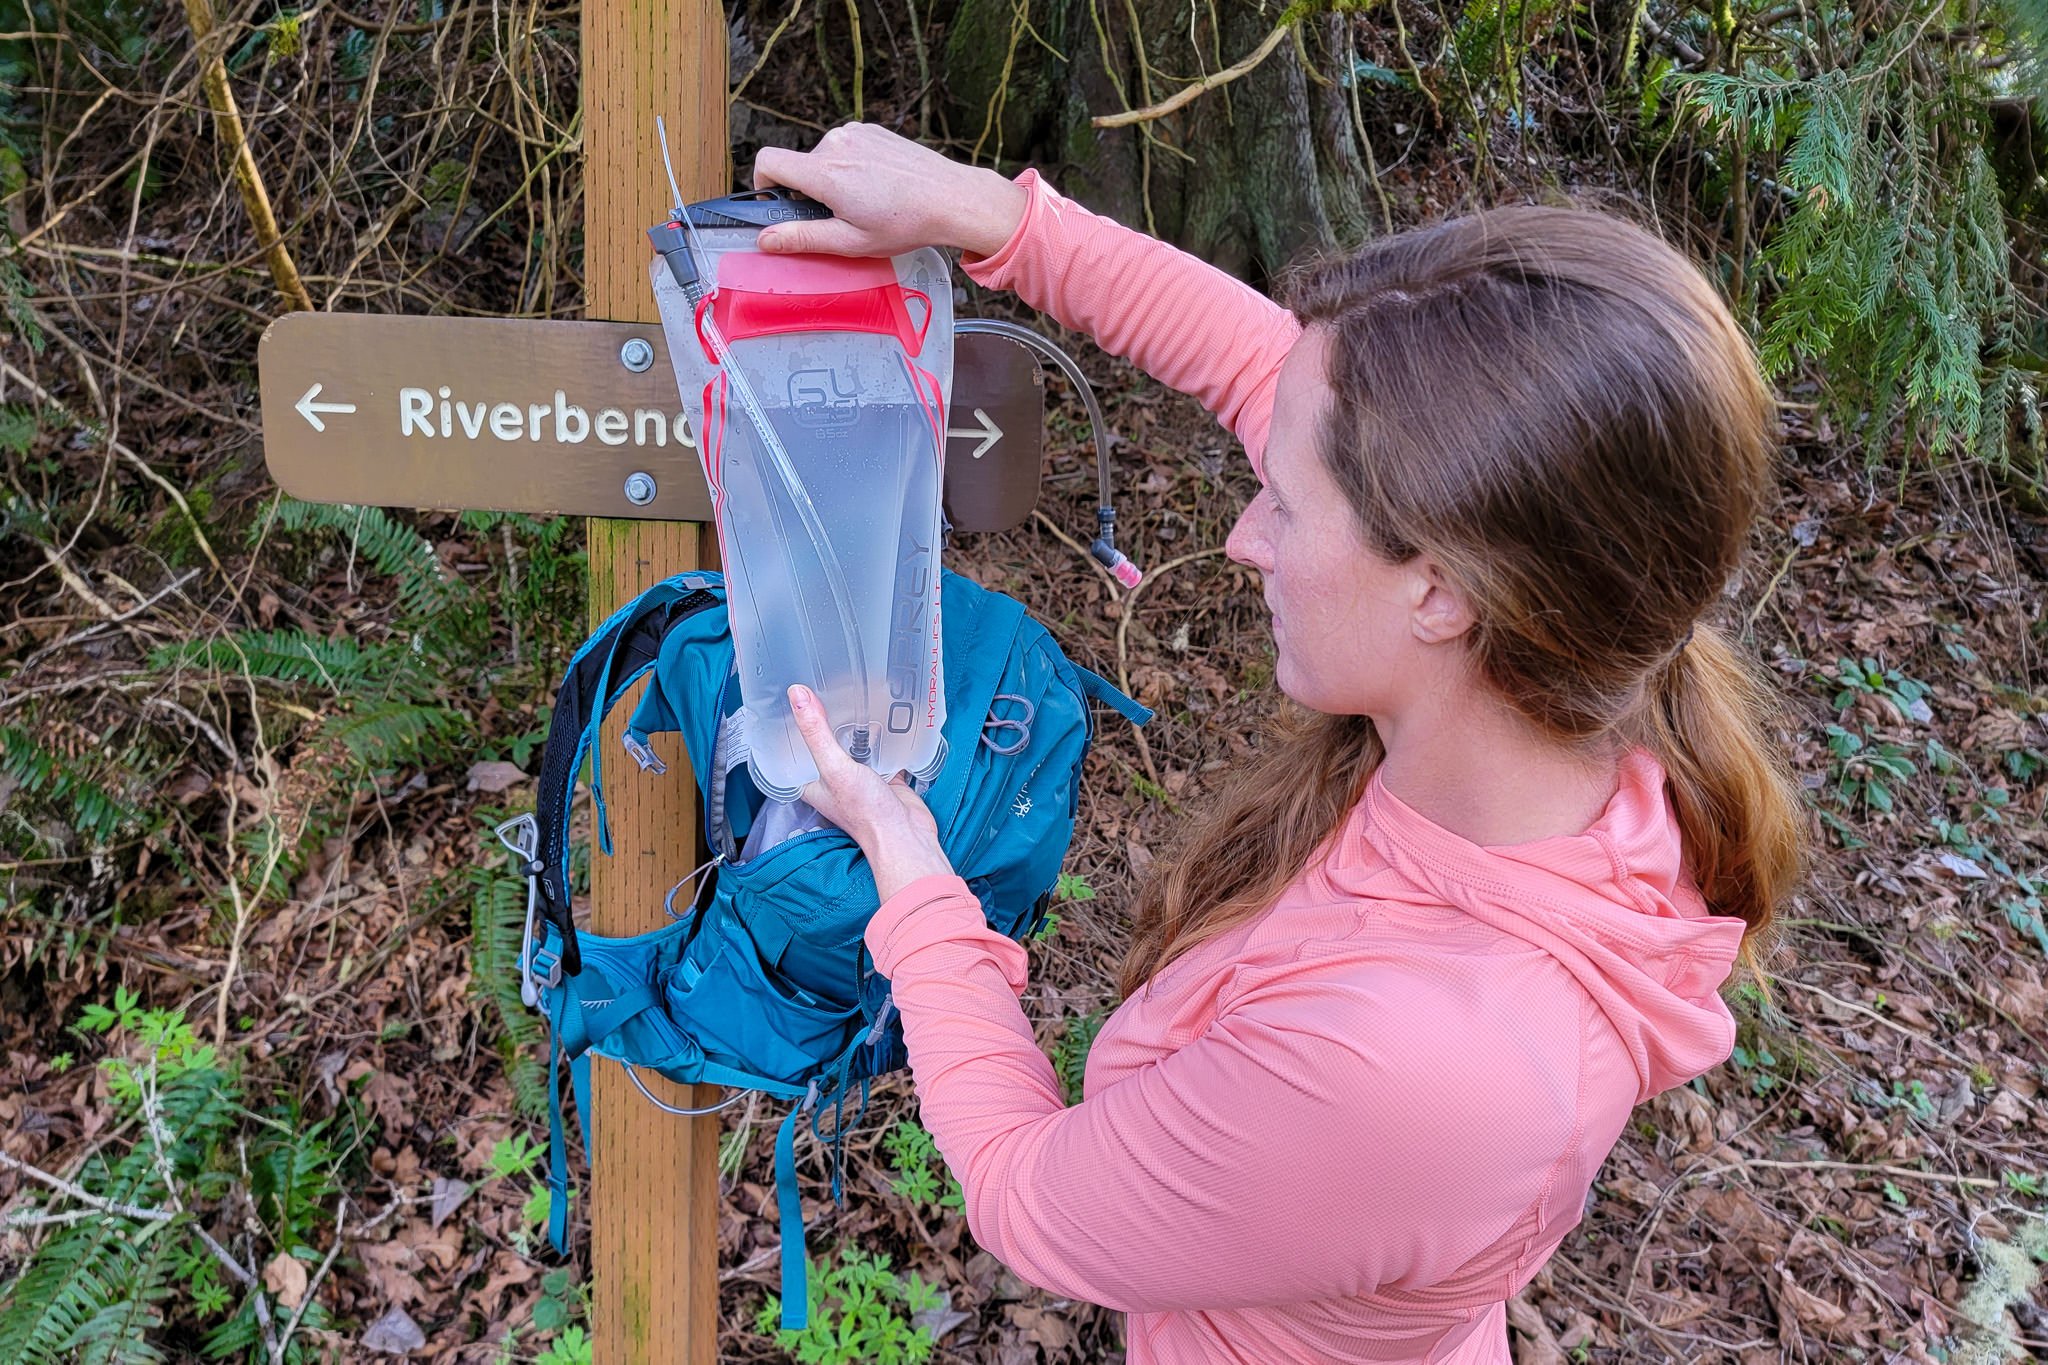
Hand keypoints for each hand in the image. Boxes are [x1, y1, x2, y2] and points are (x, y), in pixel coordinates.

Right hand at [752, 123, 1027, 259]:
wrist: (950, 198)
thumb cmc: (906, 223)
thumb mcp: (850, 241)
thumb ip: (802, 239)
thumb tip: (766, 240)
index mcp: (825, 172)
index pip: (768, 162)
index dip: (763, 183)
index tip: (778, 204)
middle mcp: (836, 144)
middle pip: (799, 164)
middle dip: (807, 191)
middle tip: (838, 217)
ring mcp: (856, 133)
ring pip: (823, 157)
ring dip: (832, 179)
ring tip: (864, 202)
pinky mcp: (872, 130)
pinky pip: (846, 148)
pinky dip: (852, 166)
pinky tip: (877, 186)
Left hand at [787, 684, 955, 901]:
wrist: (906, 835)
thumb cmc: (866, 812)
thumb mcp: (835, 767)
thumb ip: (817, 732)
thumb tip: (796, 695)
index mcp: (812, 781)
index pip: (794, 748)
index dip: (790, 724)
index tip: (789, 696)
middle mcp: (833, 778)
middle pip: (825, 742)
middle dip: (825, 718)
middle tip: (822, 685)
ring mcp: (860, 777)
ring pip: (854, 744)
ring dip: (855, 725)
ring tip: (852, 692)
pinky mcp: (884, 775)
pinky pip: (882, 748)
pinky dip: (884, 735)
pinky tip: (886, 715)